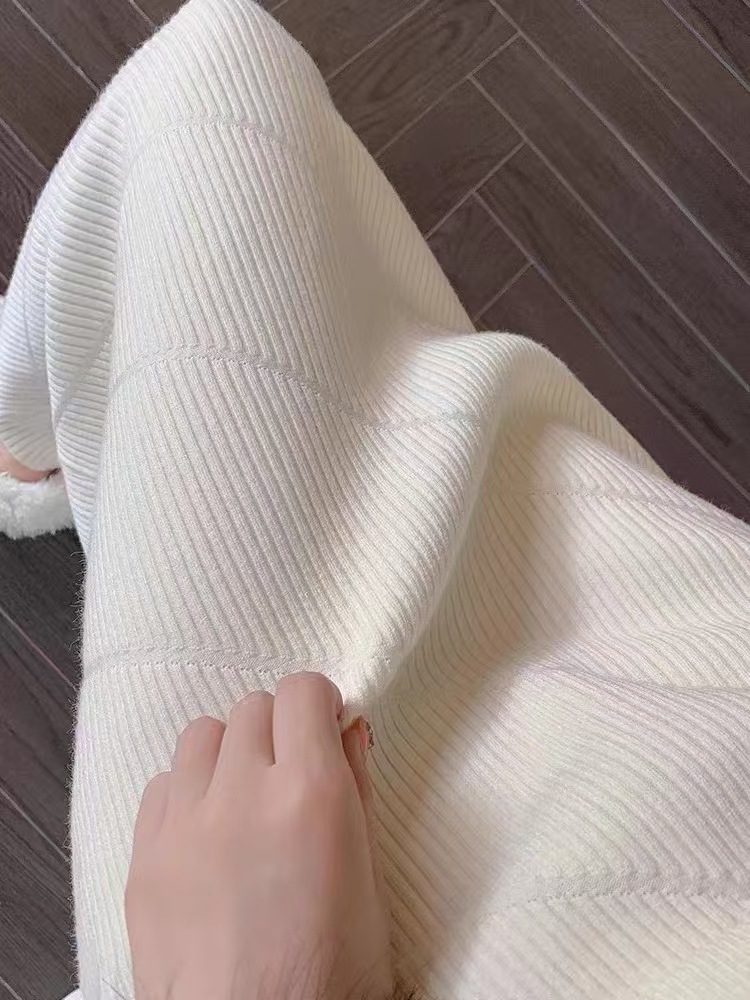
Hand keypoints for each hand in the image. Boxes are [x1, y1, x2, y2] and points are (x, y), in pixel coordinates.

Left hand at [125, 671, 391, 999]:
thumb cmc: (329, 977)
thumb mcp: (369, 881)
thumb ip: (358, 789)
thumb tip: (349, 728)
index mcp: (311, 796)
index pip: (303, 691)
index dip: (318, 703)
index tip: (323, 726)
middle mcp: (243, 795)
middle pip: (253, 707)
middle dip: (279, 729)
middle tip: (290, 772)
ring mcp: (185, 825)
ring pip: (203, 734)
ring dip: (230, 752)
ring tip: (244, 799)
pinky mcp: (144, 857)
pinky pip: (163, 784)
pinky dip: (189, 792)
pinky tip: (208, 832)